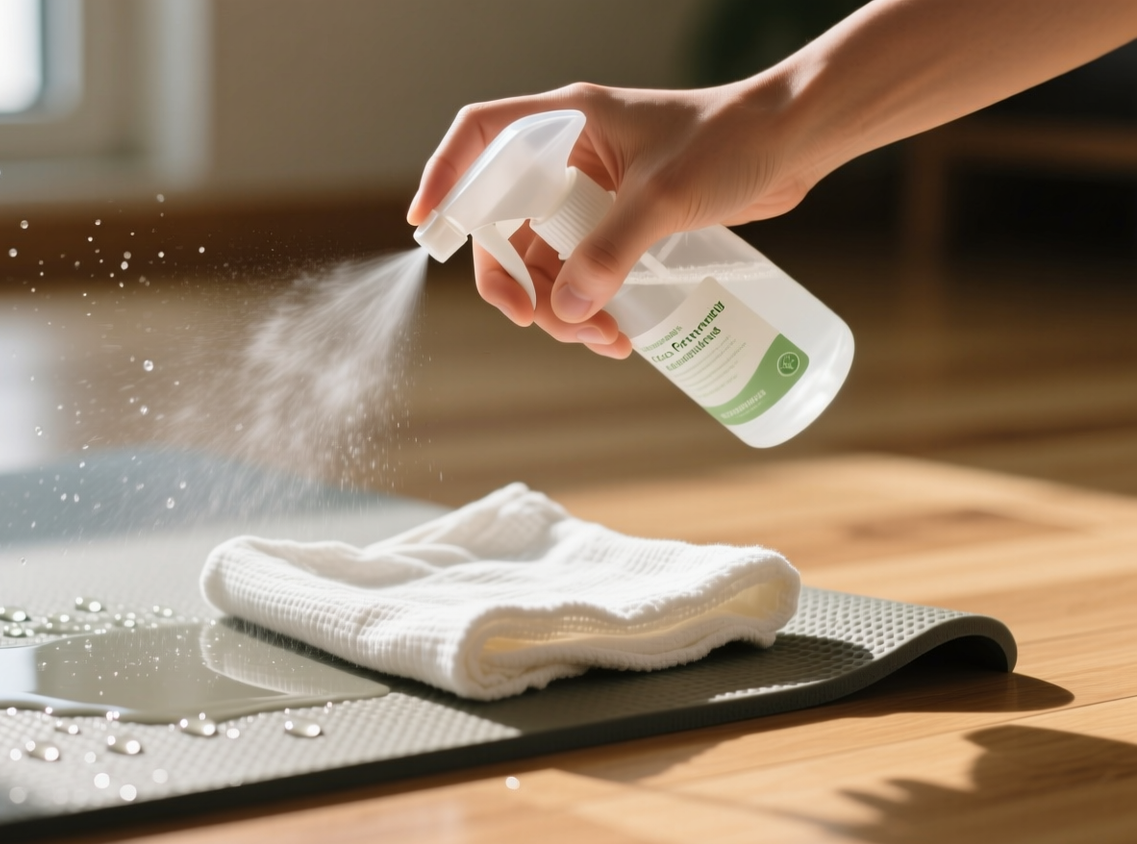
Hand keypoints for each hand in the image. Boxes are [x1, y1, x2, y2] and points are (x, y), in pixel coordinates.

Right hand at [407, 81, 818, 357]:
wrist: (796, 140)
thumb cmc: (734, 142)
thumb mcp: (665, 198)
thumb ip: (610, 252)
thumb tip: (569, 310)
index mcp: (567, 122)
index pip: (482, 137)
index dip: (445, 176)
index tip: (428, 225)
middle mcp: (572, 154)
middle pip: (506, 221)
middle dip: (518, 281)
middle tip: (540, 323)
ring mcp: (595, 190)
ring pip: (545, 258)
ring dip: (560, 307)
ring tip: (602, 341)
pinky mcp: (622, 220)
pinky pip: (583, 270)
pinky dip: (589, 307)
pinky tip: (618, 335)